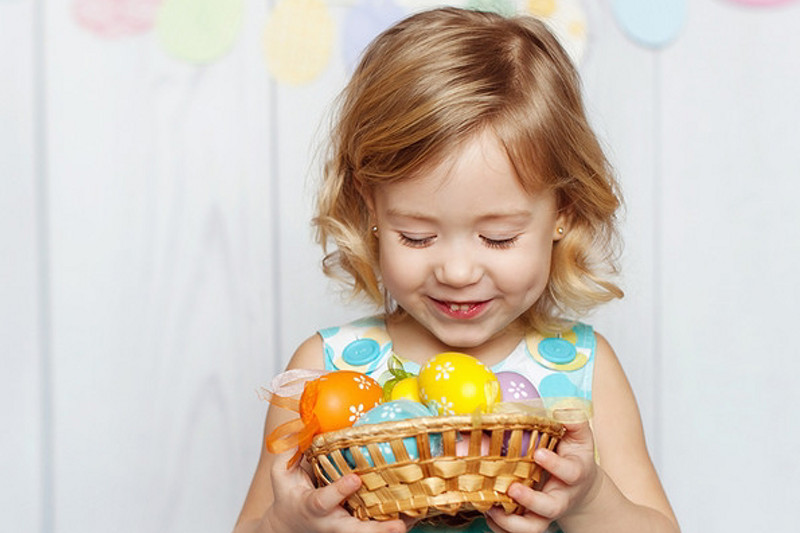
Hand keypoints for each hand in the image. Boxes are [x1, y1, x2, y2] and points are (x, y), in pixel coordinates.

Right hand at [265, 451, 406, 532]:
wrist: (290, 525)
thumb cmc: (289, 494)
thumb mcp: (280, 474)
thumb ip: (289, 450)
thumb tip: (303, 422)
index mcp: (312, 507)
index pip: (324, 500)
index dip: (339, 491)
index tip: (355, 479)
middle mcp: (332, 522)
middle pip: (354, 531)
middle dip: (375, 531)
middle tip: (398, 526)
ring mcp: (347, 528)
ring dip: (391, 529)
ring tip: (413, 521)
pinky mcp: (359, 529)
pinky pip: (380, 529)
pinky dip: (401, 523)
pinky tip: (418, 515)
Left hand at [485, 418, 602, 532]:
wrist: (580, 487)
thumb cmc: (573, 455)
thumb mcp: (578, 437)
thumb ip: (573, 422)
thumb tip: (561, 410)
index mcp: (574, 473)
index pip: (570, 472)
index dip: (555, 465)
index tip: (538, 453)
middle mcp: (561, 497)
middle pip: (551, 508)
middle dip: (531, 501)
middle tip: (512, 489)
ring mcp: (546, 512)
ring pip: (533, 527)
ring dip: (511, 522)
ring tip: (491, 507)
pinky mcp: (532, 520)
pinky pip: (516, 531)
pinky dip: (500, 527)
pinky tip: (488, 513)